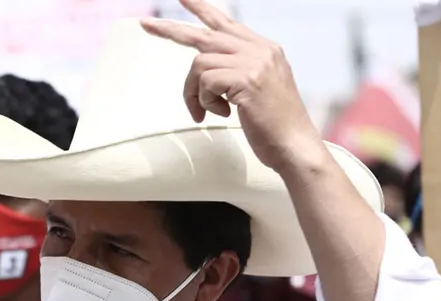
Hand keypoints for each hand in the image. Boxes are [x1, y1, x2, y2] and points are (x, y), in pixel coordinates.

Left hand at [140, 0, 322, 170]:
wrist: (295, 146)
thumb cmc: (275, 126)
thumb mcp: (260, 88)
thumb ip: (240, 70)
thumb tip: (207, 66)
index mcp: (264, 49)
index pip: (227, 22)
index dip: (202, 9)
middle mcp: (260, 50)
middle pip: (204, 35)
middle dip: (171, 31)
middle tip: (145, 25)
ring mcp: (254, 63)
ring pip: (200, 64)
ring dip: (194, 92)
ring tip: (205, 112)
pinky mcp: (246, 80)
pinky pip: (205, 82)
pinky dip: (203, 101)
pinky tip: (219, 114)